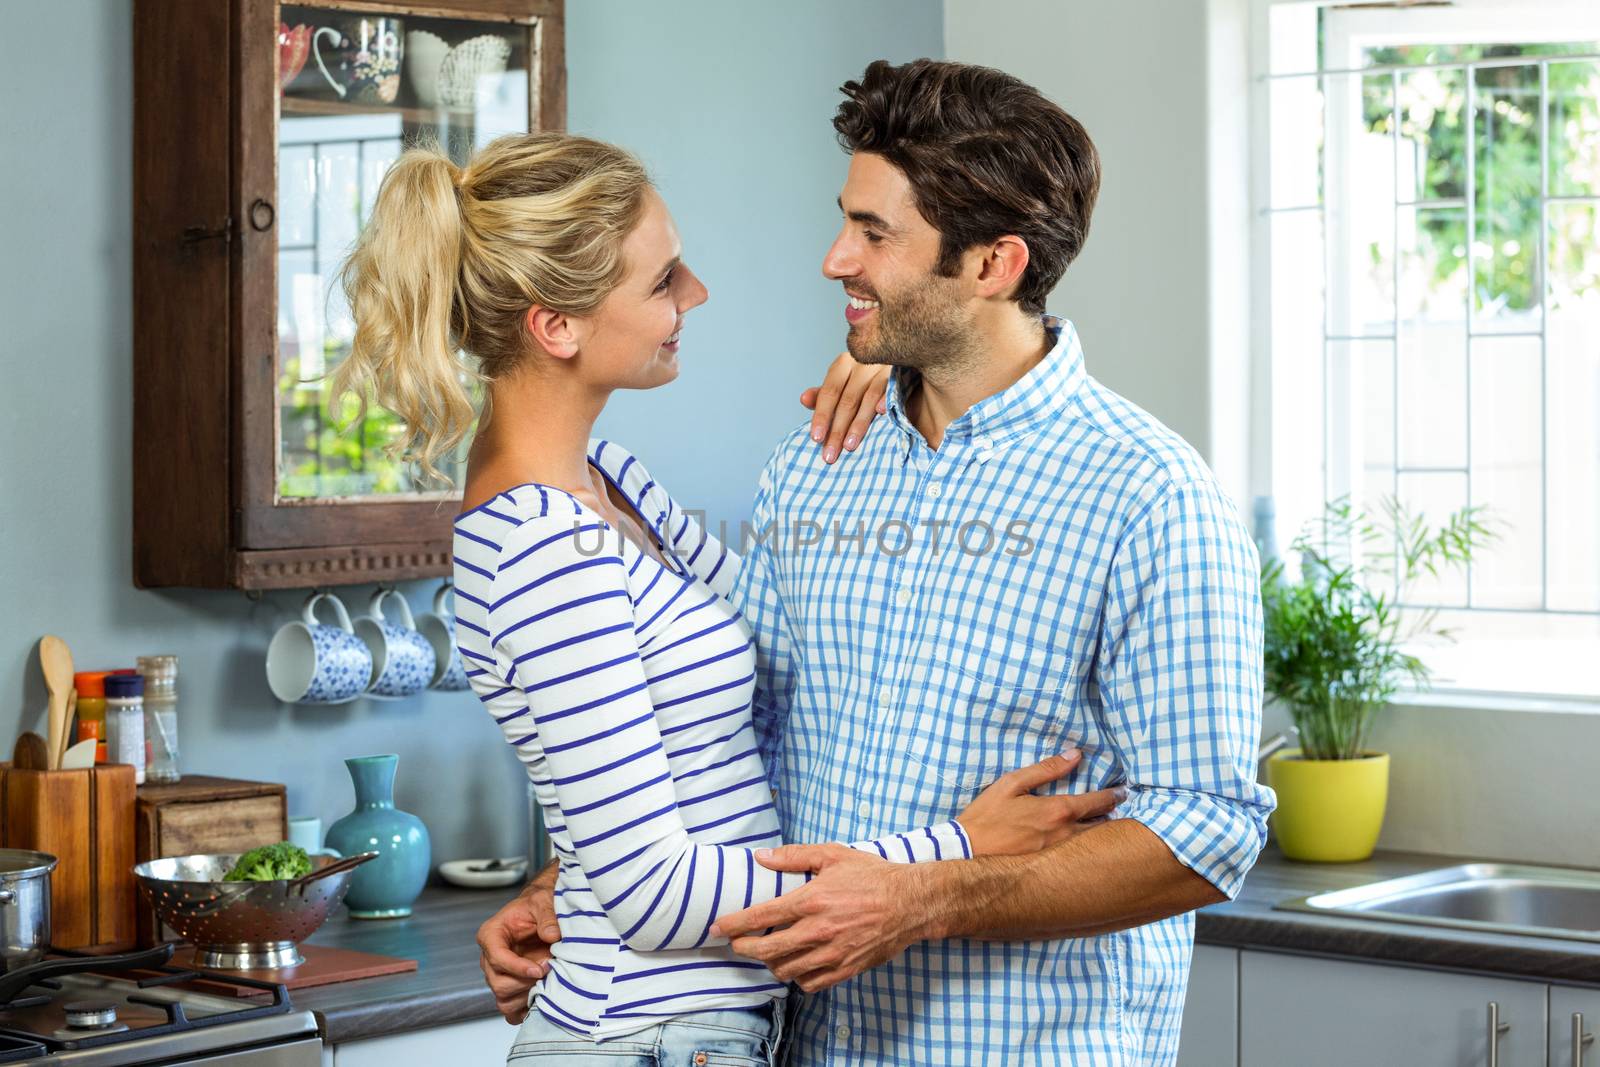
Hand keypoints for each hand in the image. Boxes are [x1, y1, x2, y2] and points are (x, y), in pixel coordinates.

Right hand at [476, 860, 560, 1023]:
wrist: (542, 912)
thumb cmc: (538, 905)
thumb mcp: (543, 902)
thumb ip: (546, 916)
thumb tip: (551, 935)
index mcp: (491, 935)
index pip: (497, 958)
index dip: (518, 967)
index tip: (540, 969)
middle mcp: (490, 958)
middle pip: (498, 983)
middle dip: (525, 982)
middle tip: (549, 971)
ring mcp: (499, 975)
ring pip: (503, 1000)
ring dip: (527, 996)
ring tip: (547, 984)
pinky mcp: (510, 988)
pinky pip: (511, 1011)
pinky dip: (525, 1010)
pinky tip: (542, 999)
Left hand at [711, 844, 923, 992]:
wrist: (910, 903)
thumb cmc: (872, 876)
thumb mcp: (833, 855)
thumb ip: (794, 856)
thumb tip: (762, 857)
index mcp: (812, 900)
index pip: (761, 917)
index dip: (734, 924)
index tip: (718, 928)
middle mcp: (818, 931)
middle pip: (767, 951)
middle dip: (744, 949)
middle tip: (736, 944)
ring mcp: (832, 954)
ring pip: (786, 970)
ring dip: (769, 963)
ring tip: (767, 952)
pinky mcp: (845, 969)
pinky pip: (810, 983)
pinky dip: (796, 977)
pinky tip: (795, 964)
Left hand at [800, 352, 889, 463]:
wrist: (898, 356)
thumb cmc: (866, 376)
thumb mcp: (843, 382)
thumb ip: (825, 393)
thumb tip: (804, 400)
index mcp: (844, 364)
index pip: (829, 392)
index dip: (822, 416)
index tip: (816, 439)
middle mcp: (862, 363)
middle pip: (847, 400)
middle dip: (837, 429)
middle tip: (831, 454)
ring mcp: (883, 367)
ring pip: (869, 398)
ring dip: (859, 423)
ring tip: (849, 446)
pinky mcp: (902, 372)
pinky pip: (893, 389)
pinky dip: (887, 400)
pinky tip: (882, 414)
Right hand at [956, 750, 1126, 856]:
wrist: (967, 852)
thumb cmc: (987, 815)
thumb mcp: (1012, 784)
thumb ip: (1046, 769)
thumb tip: (1075, 755)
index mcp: (1058, 811)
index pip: (1097, 802)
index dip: (1114, 795)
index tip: (1124, 791)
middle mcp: (1065, 835)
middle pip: (1101, 825)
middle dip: (1112, 814)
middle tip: (1121, 805)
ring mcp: (1060, 854)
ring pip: (1092, 842)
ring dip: (1102, 831)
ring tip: (1108, 822)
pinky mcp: (1051, 868)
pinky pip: (1078, 854)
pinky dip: (1087, 845)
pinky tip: (1086, 842)